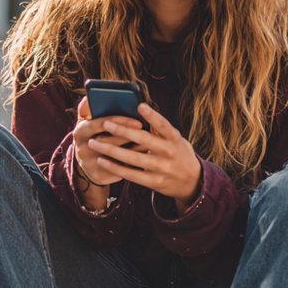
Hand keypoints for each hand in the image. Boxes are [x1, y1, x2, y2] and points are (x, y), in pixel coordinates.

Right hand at [72, 98, 145, 210]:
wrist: (91, 162)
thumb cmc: (97, 134)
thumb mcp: (94, 120)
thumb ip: (99, 108)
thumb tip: (109, 98)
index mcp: (81, 130)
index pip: (100, 123)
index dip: (120, 121)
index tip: (139, 121)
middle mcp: (81, 147)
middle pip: (107, 140)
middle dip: (128, 136)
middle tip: (146, 133)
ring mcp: (88, 163)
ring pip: (114, 157)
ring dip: (132, 150)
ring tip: (147, 145)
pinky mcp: (97, 175)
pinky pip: (116, 171)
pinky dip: (131, 165)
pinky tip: (143, 160)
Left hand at [86, 102, 202, 211]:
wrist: (192, 181)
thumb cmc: (178, 152)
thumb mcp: (175, 139)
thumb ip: (159, 129)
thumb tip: (136, 111)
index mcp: (174, 138)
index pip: (164, 125)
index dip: (153, 116)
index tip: (140, 105)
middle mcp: (169, 152)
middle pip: (144, 140)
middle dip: (123, 131)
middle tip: (105, 123)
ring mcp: (161, 168)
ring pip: (133, 158)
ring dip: (111, 150)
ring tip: (95, 143)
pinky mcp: (154, 182)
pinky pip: (131, 174)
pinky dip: (115, 167)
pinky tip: (102, 160)